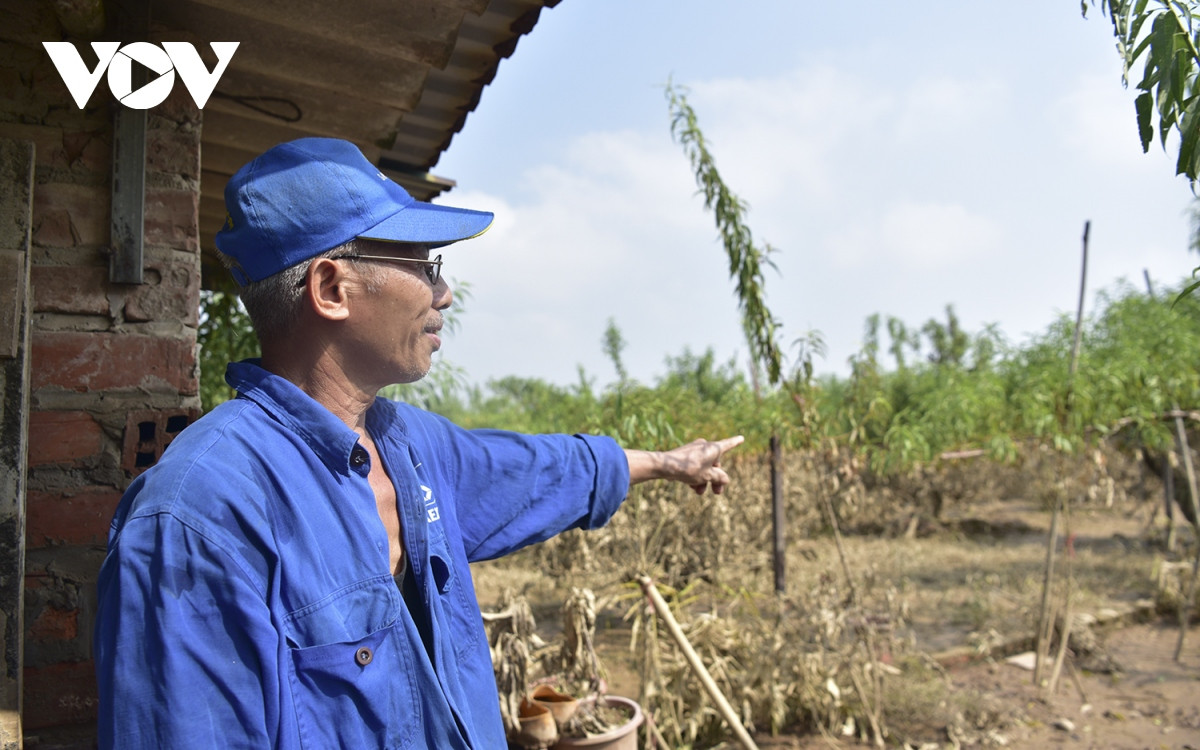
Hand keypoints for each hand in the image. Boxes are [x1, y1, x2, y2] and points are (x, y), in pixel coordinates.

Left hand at [626, 435, 744, 494]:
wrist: (665, 465)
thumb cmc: (688, 468)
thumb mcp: (707, 476)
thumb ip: (719, 477)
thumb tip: (725, 479)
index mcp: (713, 448)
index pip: (728, 445)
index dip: (735, 442)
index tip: (741, 438)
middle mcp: (704, 446)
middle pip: (715, 463)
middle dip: (715, 479)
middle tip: (717, 493)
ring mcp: (694, 450)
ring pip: (704, 466)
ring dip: (704, 480)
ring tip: (699, 492)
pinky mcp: (684, 455)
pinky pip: (694, 466)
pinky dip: (695, 475)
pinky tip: (691, 486)